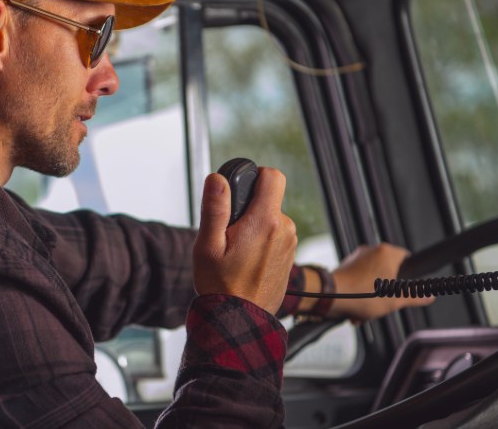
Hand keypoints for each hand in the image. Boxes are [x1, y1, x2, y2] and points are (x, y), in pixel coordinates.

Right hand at [193, 167, 297, 313]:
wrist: (240, 320)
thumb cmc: (221, 286)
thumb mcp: (208, 245)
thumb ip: (214, 208)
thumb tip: (217, 179)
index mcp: (265, 222)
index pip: (273, 176)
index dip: (255, 175)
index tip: (238, 192)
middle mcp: (284, 230)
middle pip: (268, 199)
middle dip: (248, 208)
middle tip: (228, 234)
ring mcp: (290, 244)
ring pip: (270, 218)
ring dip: (254, 226)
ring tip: (235, 251)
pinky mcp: (289, 256)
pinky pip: (275, 235)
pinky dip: (261, 241)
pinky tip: (246, 261)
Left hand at [329, 243, 434, 320]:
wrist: (330, 296)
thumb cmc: (361, 294)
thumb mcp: (396, 300)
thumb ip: (415, 296)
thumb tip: (428, 296)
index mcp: (386, 252)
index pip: (407, 257)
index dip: (410, 273)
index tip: (409, 286)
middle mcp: (370, 251)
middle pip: (389, 272)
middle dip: (387, 292)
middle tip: (385, 303)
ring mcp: (356, 258)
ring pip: (373, 280)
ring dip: (372, 298)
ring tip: (368, 310)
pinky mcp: (345, 268)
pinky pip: (358, 282)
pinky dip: (360, 296)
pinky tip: (358, 310)